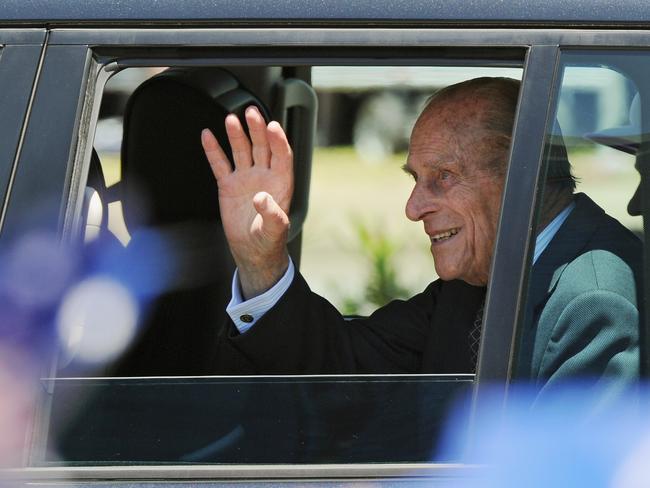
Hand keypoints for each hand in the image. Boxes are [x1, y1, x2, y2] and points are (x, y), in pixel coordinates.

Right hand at [202, 106, 292, 298]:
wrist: (252, 250)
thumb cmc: (268, 240)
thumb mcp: (275, 230)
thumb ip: (272, 214)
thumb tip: (262, 198)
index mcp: (280, 183)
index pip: (281, 156)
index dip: (278, 141)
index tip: (273, 127)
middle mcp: (264, 176)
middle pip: (262, 147)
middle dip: (257, 130)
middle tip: (252, 113)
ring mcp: (246, 178)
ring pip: (242, 150)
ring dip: (237, 135)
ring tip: (231, 119)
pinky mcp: (228, 185)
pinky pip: (220, 164)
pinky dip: (213, 150)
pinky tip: (207, 135)